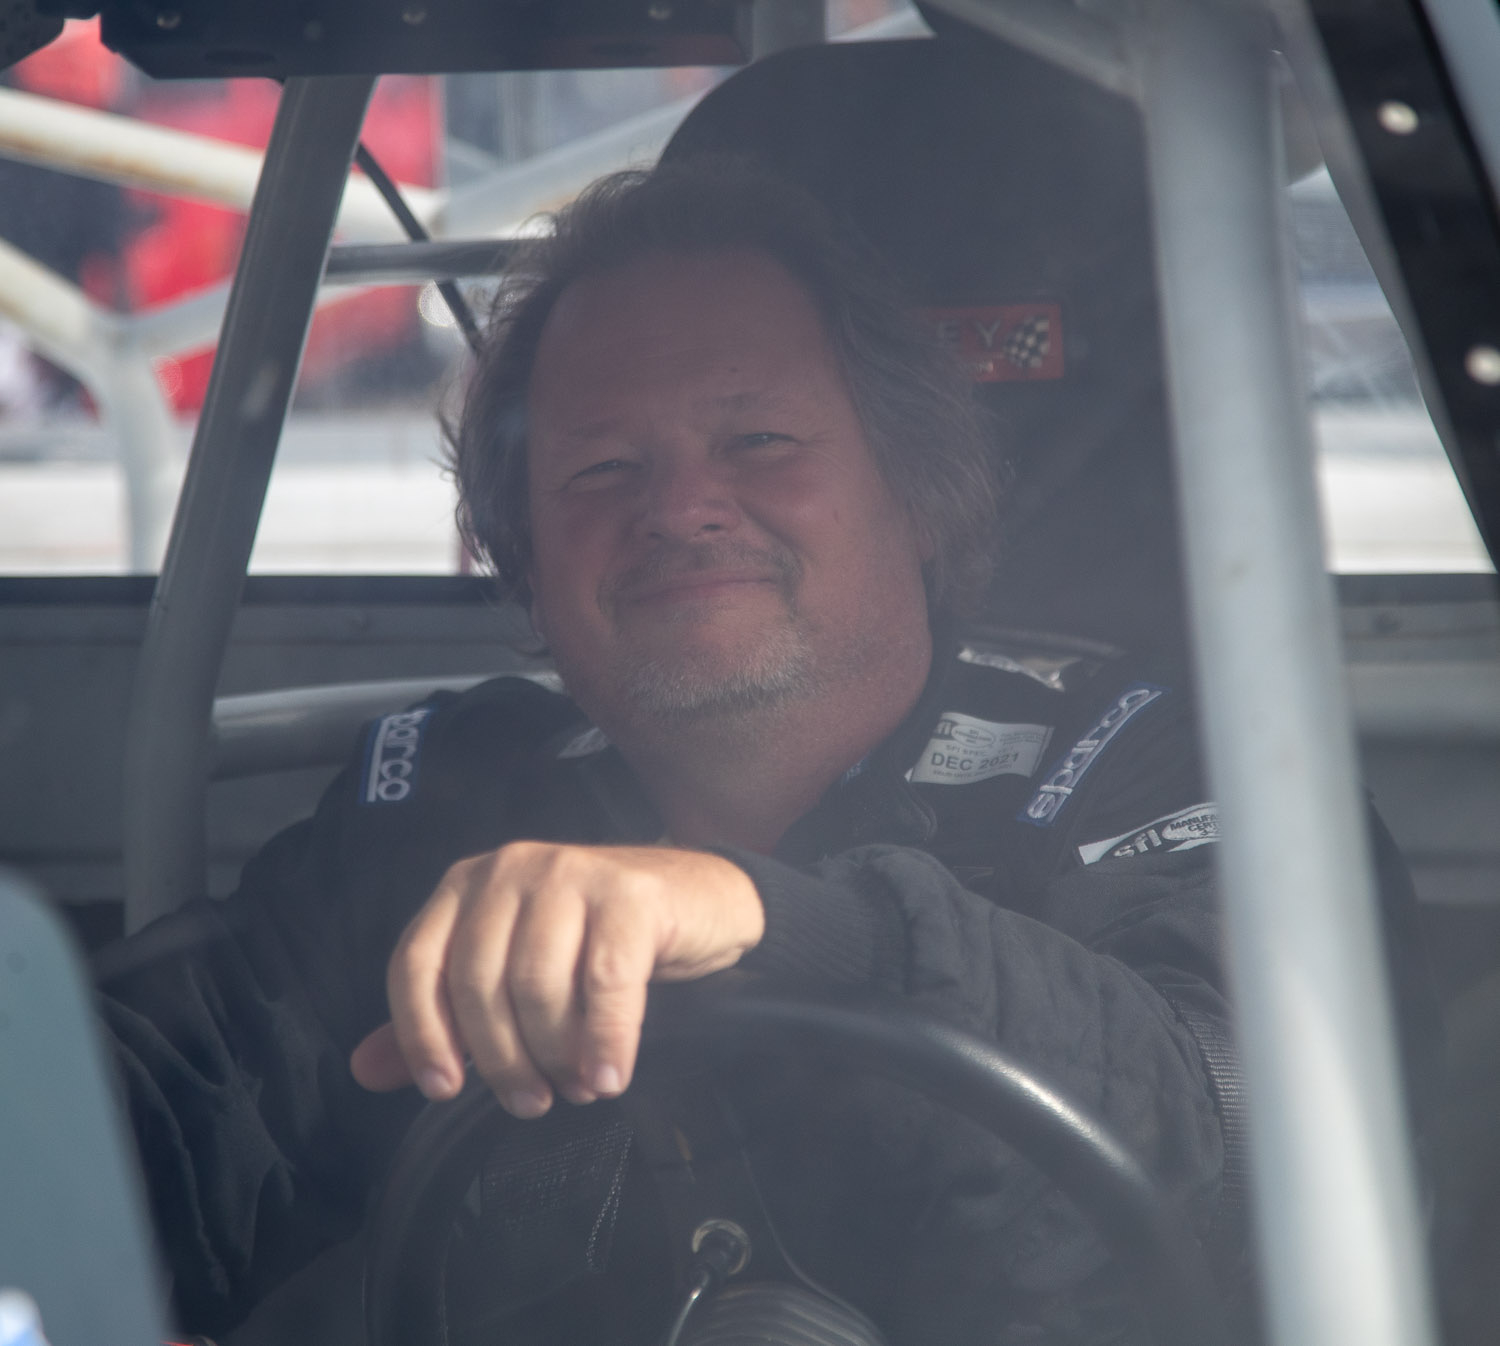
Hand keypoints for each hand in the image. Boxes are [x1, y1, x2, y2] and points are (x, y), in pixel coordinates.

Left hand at [349, 842, 763, 1118]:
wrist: (699, 900)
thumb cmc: (597, 942)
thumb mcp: (513, 973)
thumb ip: (442, 1016)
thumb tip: (365, 1070)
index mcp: (467, 885)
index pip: (416, 964)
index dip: (422, 1035)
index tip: (446, 1091)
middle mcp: (511, 868)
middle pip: (478, 983)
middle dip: (501, 1059)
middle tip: (531, 1102)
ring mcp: (571, 873)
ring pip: (537, 985)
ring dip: (555, 1055)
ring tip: (578, 1086)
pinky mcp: (630, 894)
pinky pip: (606, 983)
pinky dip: (606, 1041)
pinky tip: (611, 1075)